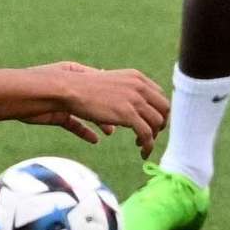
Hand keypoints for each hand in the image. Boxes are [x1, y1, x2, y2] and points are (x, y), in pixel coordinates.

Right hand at [38, 62, 166, 150]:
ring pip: (156, 123)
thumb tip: (112, 125)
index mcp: (135, 77)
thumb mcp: (101, 88)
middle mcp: (139, 86)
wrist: (66, 88)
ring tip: (142, 146)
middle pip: (163, 108)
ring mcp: (135, 99)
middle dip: (160, 124)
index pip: (158, 95)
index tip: (151, 122)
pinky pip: (146, 134)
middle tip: (150, 136)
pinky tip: (142, 152)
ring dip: (152, 137)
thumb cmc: (77, 87)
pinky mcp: (127, 114)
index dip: (157, 111)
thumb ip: (111, 100)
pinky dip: (148, 145)